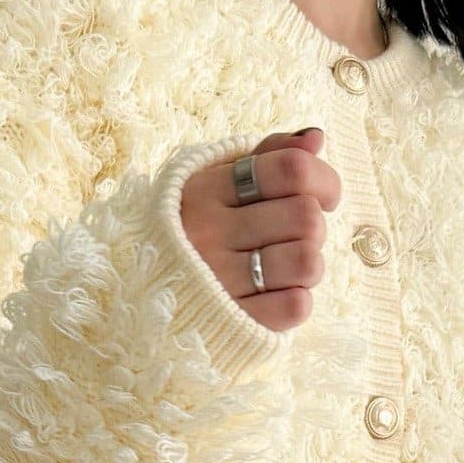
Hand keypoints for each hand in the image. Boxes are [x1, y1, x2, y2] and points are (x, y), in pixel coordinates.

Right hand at [179, 128, 339, 333]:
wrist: (138, 301)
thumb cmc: (192, 235)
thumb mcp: (217, 184)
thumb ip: (268, 156)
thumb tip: (315, 139)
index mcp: (206, 190)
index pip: (289, 169)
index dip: (323, 179)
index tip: (325, 196)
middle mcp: (209, 233)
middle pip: (305, 216)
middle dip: (314, 227)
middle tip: (295, 237)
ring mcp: (219, 281)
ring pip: (307, 262)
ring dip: (310, 265)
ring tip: (288, 268)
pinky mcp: (234, 323)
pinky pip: (296, 306)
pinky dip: (297, 300)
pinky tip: (277, 296)